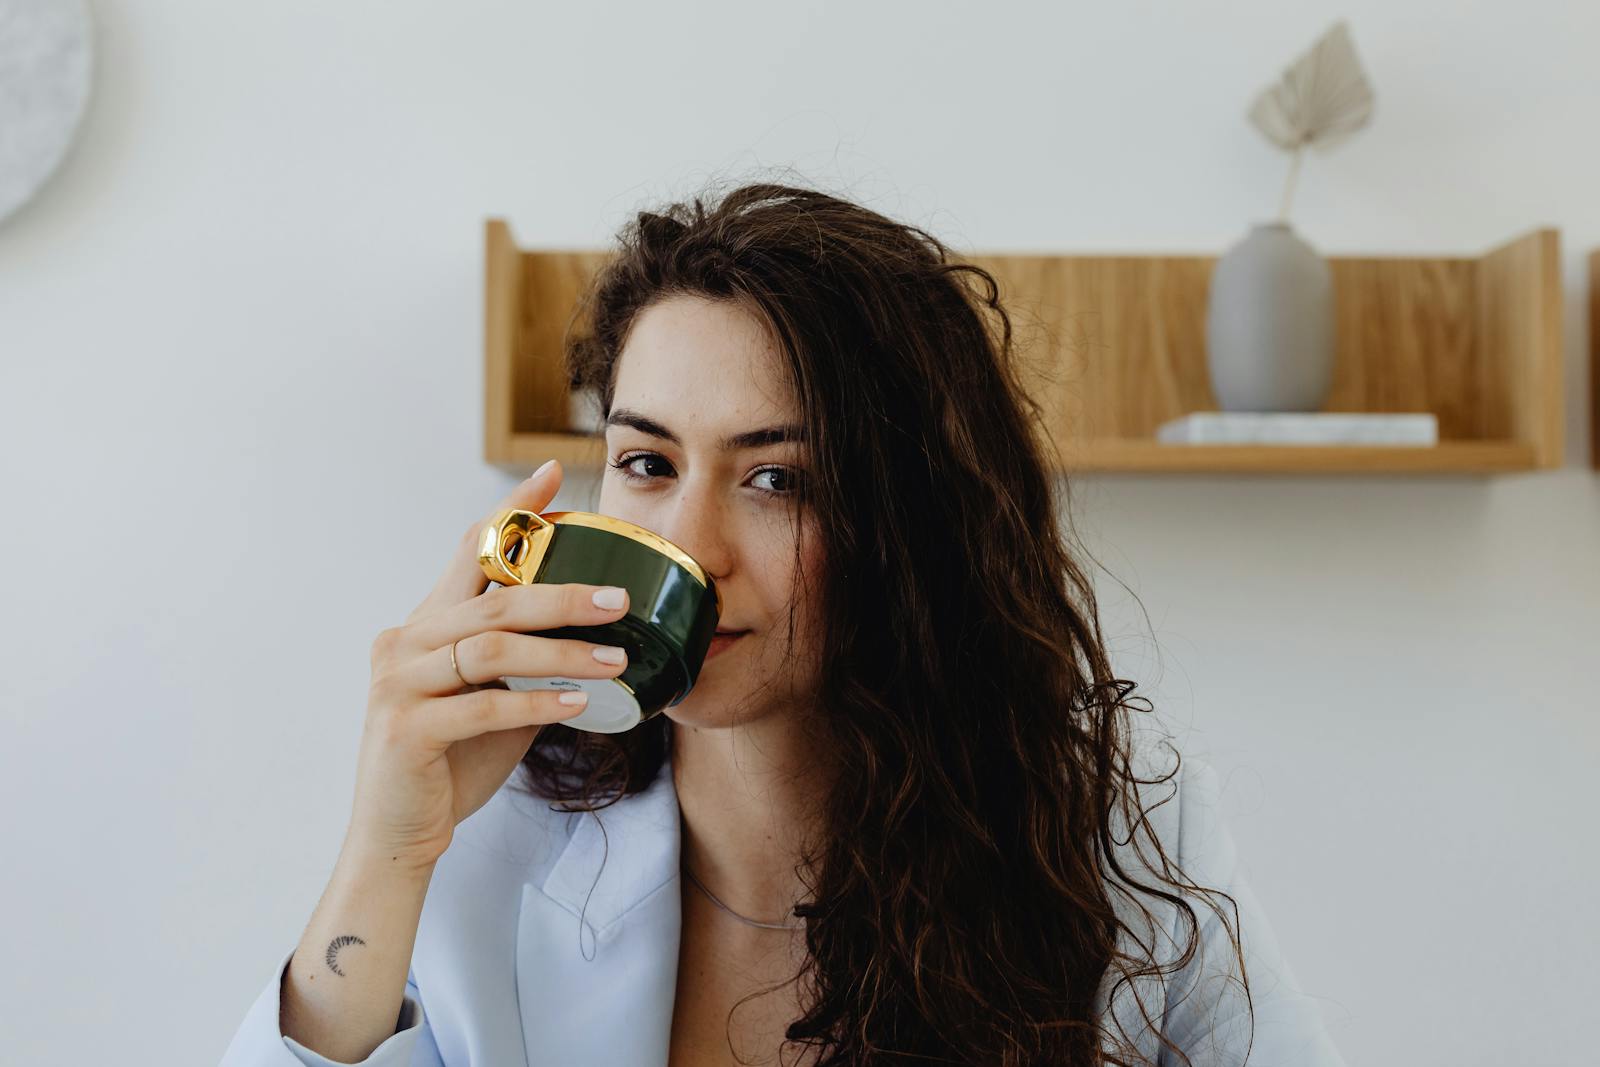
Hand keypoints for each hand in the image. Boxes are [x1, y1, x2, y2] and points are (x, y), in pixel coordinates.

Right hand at [343, 460, 629, 871]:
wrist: (399, 835)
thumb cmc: (450, 765)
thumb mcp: (496, 704)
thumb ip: (528, 668)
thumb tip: (599, 642)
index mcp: (425, 625)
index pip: (470, 550)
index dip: (512, 512)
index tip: (555, 475)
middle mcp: (405, 641)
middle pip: (492, 599)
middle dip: (562, 593)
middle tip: (620, 599)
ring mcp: (399, 683)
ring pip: (491, 648)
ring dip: (561, 653)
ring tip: (616, 659)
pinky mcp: (405, 728)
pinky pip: (482, 705)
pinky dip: (535, 701)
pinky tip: (579, 703)